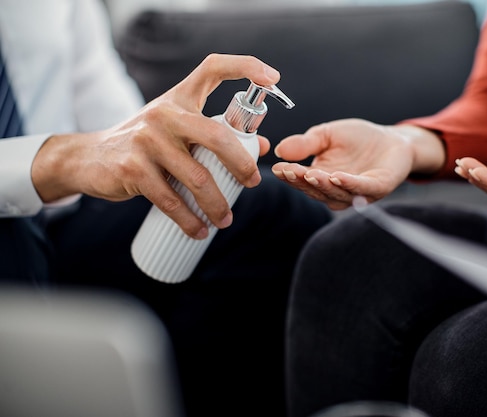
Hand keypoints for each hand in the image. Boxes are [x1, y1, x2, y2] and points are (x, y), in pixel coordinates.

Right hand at [32, 54, 280, 238]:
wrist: (89, 158)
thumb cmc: (145, 144)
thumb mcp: (178, 131)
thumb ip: (215, 134)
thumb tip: (260, 146)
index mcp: (179, 98)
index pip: (213, 68)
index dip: (244, 67)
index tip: (272, 78)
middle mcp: (164, 113)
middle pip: (216, 136)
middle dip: (241, 164)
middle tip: (251, 183)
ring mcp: (146, 140)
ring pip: (197, 177)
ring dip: (217, 205)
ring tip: (225, 220)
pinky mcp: (132, 168)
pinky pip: (171, 200)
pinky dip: (190, 220)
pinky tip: (199, 231)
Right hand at [272, 118, 444, 209]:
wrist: (392, 140)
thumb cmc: (359, 139)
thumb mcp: (327, 135)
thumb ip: (306, 143)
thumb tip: (279, 149)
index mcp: (323, 179)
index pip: (302, 181)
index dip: (290, 176)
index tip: (278, 168)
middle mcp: (338, 191)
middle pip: (316, 191)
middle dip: (302, 182)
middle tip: (290, 171)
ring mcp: (358, 192)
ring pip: (336, 194)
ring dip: (323, 185)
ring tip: (310, 174)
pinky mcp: (378, 188)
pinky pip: (361, 189)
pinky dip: (349, 184)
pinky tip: (337, 176)